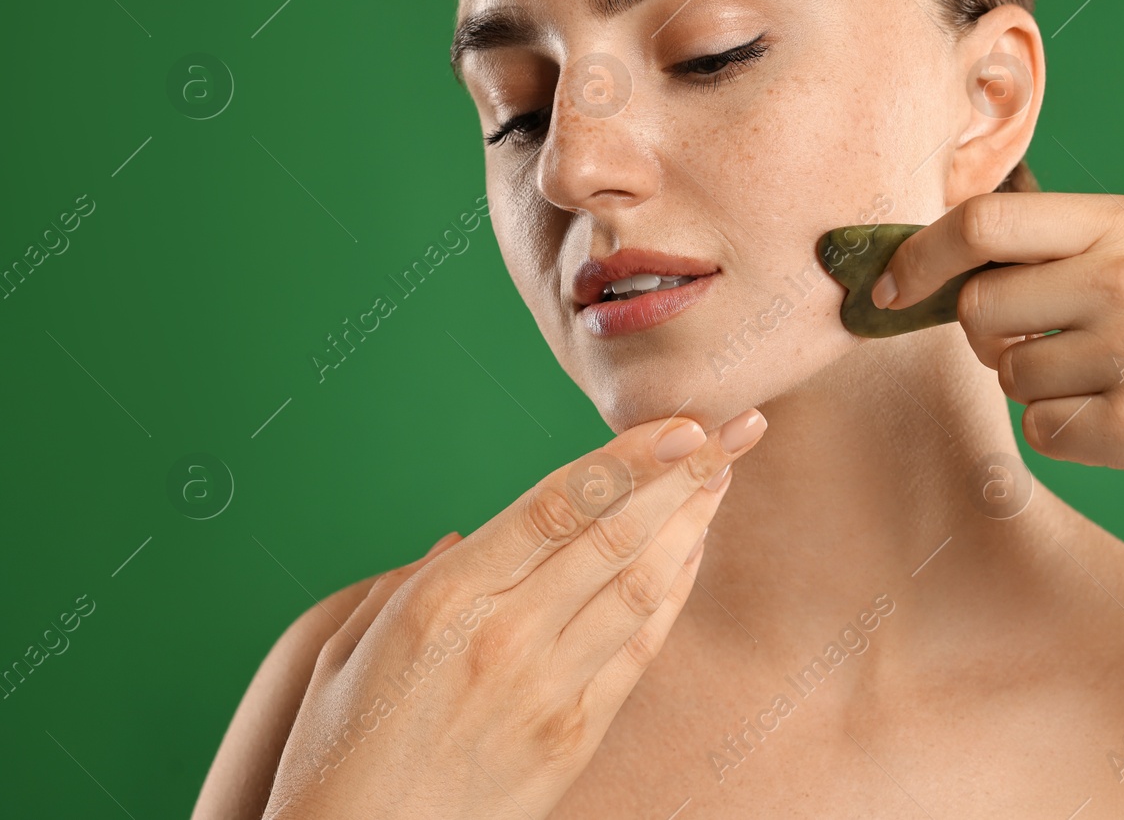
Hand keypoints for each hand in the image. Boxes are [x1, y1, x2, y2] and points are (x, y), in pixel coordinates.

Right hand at [262, 408, 768, 818]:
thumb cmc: (336, 754)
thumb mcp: (346, 649)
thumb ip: (409, 579)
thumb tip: (464, 536)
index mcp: (443, 599)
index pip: (559, 503)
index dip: (631, 457)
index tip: (681, 423)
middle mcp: (504, 636)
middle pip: (616, 534)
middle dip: (685, 475)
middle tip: (733, 431)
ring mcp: (547, 689)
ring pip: (641, 585)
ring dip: (691, 523)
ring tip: (723, 476)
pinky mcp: (574, 736)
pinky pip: (640, 648)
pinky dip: (674, 592)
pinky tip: (693, 552)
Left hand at [871, 192, 1123, 501]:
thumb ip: (1083, 242)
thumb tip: (967, 256)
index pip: (981, 223)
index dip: (917, 255)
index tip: (886, 287)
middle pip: (976, 310)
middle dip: (988, 335)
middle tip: (1048, 345)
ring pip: (1009, 379)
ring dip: (1043, 388)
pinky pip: (1045, 434)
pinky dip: (1074, 435)